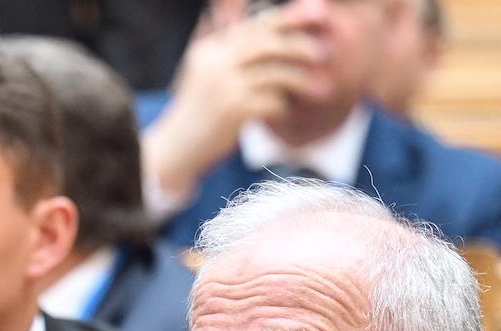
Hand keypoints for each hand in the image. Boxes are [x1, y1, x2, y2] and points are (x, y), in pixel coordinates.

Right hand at [142, 8, 324, 193]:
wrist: (176, 148)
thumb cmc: (200, 113)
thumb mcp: (210, 76)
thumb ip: (236, 56)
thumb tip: (280, 36)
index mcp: (210, 50)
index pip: (255, 26)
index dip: (289, 17)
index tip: (319, 11)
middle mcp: (215, 64)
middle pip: (269, 44)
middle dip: (300, 46)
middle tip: (324, 53)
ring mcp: (223, 87)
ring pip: (276, 74)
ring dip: (301, 80)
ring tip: (320, 88)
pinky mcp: (232, 111)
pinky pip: (273, 101)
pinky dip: (284, 106)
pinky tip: (285, 112)